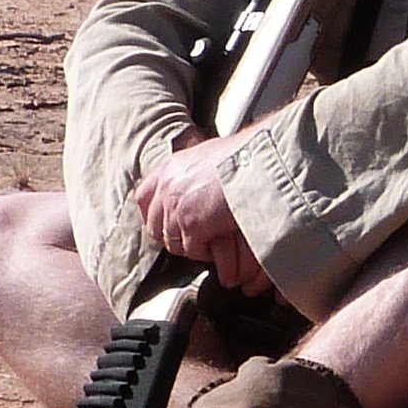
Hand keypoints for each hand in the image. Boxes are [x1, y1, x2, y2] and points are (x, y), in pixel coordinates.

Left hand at [133, 131, 270, 296]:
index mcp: (171, 167)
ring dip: (194, 244)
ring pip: (175, 243)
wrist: (264, 161)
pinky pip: (194, 250)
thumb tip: (193, 188)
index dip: (156, 215)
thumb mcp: (210, 157)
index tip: (167, 223)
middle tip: (196, 236)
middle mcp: (168, 187)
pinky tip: (223, 237)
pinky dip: (209, 250)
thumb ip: (193, 174)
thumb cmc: (248, 158)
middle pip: (155, 226)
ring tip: (215, 235)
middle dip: (174, 235)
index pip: (144, 198)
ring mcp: (177, 207)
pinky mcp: (191, 225)